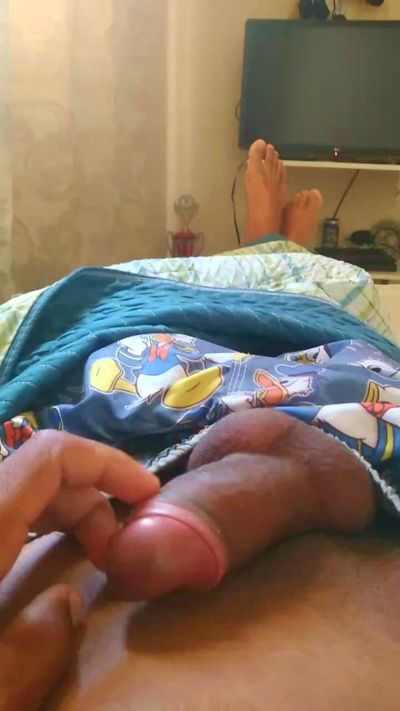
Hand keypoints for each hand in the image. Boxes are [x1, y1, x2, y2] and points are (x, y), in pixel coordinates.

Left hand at [0, 431, 158, 709]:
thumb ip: (30, 650)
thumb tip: (65, 604)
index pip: (50, 456)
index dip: (106, 463)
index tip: (149, 495)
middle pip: (40, 470)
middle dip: (92, 498)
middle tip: (118, 551)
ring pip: (22, 488)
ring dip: (67, 509)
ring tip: (95, 551)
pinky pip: (9, 508)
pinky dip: (39, 518)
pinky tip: (52, 549)